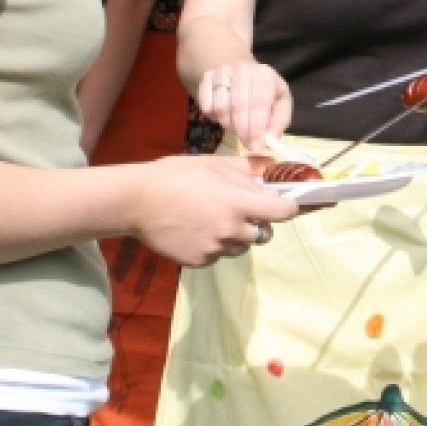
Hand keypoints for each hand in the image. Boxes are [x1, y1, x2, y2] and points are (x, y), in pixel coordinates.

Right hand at [125, 154, 294, 266]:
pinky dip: (214, 245)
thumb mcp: (214, 164)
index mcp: (240, 203)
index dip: (289, 207)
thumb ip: (248, 167)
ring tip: (213, 218)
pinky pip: (218, 255)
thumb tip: (274, 164)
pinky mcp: (199, 261)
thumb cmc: (177, 175)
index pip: (284, 212)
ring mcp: (216, 249)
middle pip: (263, 233)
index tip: (286, 203)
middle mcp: (232, 230)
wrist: (137, 201)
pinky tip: (197, 230)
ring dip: (236, 236)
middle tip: (239, 209)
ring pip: (241, 246)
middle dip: (257, 222)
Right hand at [196, 58, 291, 152]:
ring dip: (227, 124)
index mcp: (265, 74)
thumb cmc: (265, 94)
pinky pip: (205, 105)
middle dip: (242, 130)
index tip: (255, 146)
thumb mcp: (280, 104)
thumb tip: (270, 139)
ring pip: (219, 107)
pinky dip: (212, 118)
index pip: (259, 102)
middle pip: (238, 105)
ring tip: (236, 128)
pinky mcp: (206, 78)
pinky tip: (223, 118)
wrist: (242, 74)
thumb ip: (278, 122)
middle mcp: (242, 69)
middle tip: (246, 144)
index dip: (256, 127)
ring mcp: (222, 72)